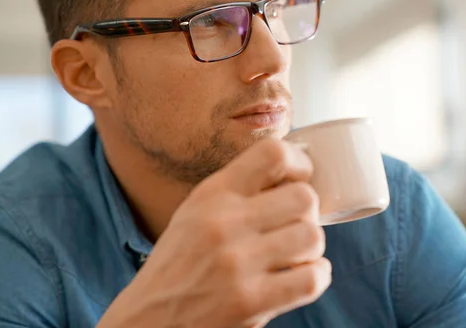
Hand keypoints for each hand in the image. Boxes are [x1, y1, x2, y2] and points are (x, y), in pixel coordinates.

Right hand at [97, 139, 330, 327]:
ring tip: (295, 255)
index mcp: (212, 194)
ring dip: (311, 248)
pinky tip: (300, 276)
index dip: (300, 163)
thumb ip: (239, 192)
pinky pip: (312, 278)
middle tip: (295, 225)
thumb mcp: (196, 212)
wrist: (149, 319)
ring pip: (312, 236)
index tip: (301, 177)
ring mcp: (238, 263)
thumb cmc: (179, 263)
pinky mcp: (250, 302)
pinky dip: (316, 276)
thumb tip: (295, 176)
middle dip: (308, 212)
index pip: (273, 153)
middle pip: (304, 197)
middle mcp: (224, 222)